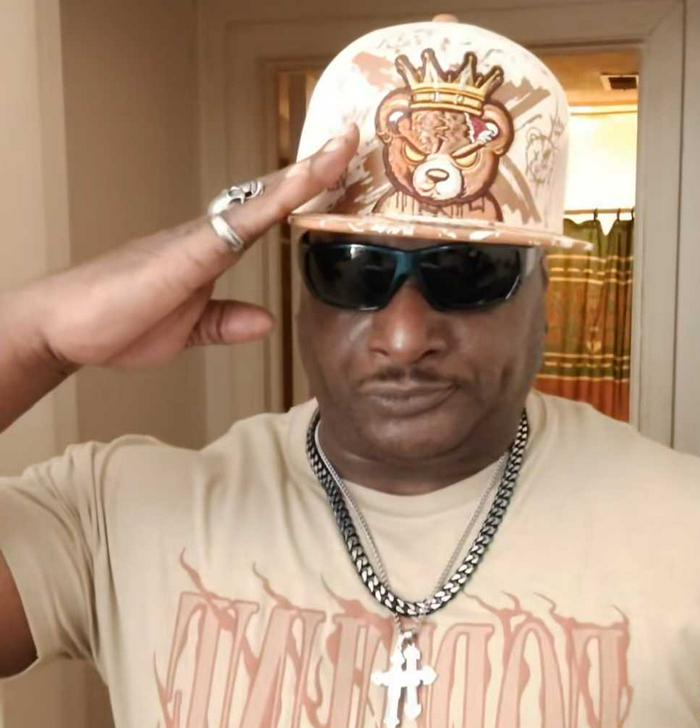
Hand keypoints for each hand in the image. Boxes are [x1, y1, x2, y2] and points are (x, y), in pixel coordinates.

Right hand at [8, 124, 357, 372]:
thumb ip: (226, 321)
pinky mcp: (184, 256)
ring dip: (301, 176)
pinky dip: (270, 203)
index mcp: (206, 253)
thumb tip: (266, 321)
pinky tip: (297, 186)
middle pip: (267, 197)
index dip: (298, 194)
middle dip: (312, 171)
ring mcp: (195, 242)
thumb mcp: (188, 331)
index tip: (334, 174)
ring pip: (258, 202)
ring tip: (340, 149)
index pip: (263, 216)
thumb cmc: (117, 322)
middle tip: (350, 141)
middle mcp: (204, 237)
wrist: (65, 327)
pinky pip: (236, 225)